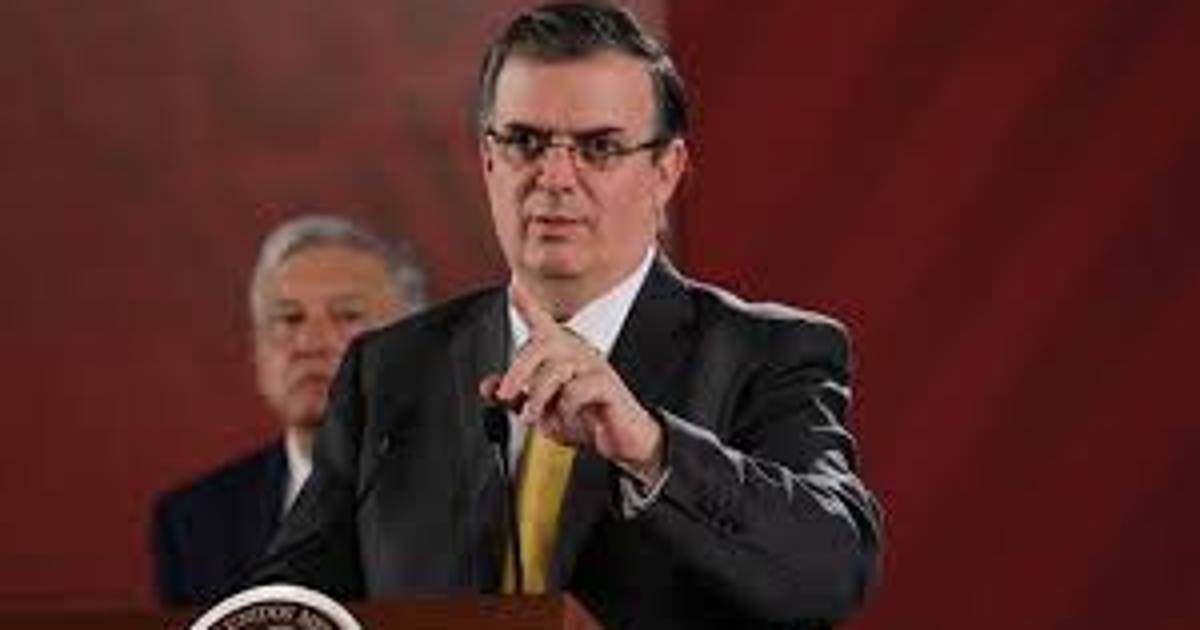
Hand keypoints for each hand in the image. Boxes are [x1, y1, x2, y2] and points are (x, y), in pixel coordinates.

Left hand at [478, 281, 663, 483]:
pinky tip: (567, 418)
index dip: (528, 305)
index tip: (514, 287)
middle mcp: (578, 354)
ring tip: (537, 420)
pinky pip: (576, 390)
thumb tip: (487, 386)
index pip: (542, 324)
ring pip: (555, 371)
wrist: (621, 441)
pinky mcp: (607, 386)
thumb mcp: (543, 411)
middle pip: (541, 345)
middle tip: (504, 395)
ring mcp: (594, 367)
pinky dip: (565, 409)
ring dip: (538, 399)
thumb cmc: (586, 419)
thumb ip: (515, 397)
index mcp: (562, 356)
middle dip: (518, 371)